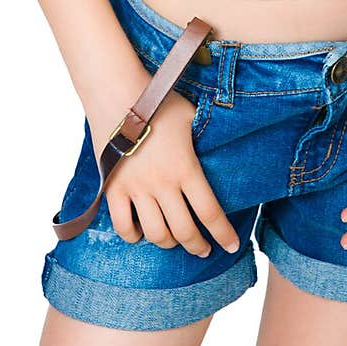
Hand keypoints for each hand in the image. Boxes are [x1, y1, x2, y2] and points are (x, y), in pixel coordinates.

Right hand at [88, 89, 240, 258]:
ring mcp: (136, 189)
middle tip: (203, 249)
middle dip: (197, 246)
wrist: (118, 96)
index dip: (223, 234)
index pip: (210, 213)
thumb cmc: (158, 103)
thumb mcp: (191, 117)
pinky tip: (141, 232)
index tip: (232, 246)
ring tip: (174, 240)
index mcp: (186, 168)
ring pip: (155, 233)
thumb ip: (205, 135)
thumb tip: (222, 141)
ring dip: (168, 242)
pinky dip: (133, 235)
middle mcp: (163, 184)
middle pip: (184, 231)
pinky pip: (122, 226)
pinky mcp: (114, 189)